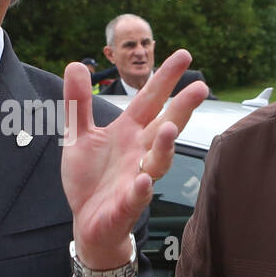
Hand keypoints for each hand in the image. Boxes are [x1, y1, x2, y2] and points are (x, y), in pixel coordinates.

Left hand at [61, 48, 208, 268]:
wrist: (87, 222)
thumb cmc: (90, 178)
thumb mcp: (78, 136)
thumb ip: (78, 103)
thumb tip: (75, 64)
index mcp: (128, 132)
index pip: (150, 100)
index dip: (165, 78)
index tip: (185, 54)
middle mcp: (139, 152)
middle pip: (165, 125)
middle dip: (182, 107)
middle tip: (200, 87)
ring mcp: (136, 177)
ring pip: (158, 160)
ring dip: (164, 146)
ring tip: (168, 128)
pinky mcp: (127, 204)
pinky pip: (138, 195)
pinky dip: (142, 187)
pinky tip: (145, 179)